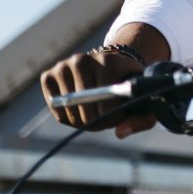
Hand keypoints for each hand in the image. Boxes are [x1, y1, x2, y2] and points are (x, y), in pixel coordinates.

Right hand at [39, 49, 155, 138]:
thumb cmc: (128, 84)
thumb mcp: (143, 97)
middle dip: (97, 122)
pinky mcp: (48, 75)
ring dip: (83, 122)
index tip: (119, 116)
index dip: (113, 119)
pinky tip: (80, 108)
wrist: (111, 64)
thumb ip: (142, 119)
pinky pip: (57, 110)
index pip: (106, 105)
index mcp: (109, 61)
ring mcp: (63, 66)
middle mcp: (82, 60)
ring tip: (95, 112)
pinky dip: (68, 117)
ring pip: (71, 113)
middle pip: (86, 111)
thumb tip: (119, 134)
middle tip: (106, 117)